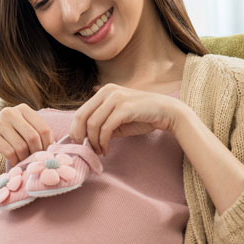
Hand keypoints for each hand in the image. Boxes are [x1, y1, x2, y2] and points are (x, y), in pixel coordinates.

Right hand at [0, 103, 53, 167]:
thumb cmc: (6, 134)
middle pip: (33, 138)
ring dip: (24, 158)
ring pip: (21, 147)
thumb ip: (37, 132)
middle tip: (34, 161)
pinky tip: (14, 162)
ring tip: (23, 162)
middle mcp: (10, 112)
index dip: (47, 145)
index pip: (43, 128)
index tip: (45, 154)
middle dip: (36, 153)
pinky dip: (14, 161)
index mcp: (22, 108)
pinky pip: (9, 152)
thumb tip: (55, 147)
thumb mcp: (21, 127)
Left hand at [69, 84, 184, 154]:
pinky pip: (106, 129)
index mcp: (104, 91)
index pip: (81, 111)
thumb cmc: (141, 116)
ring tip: (99, 151)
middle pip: (82, 116)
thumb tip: (84, 139)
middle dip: (80, 136)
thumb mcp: (117, 119)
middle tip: (84, 149)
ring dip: (93, 142)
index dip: (76, 129)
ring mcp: (116, 98)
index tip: (78, 144)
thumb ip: (101, 124)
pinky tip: (106, 150)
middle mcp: (108, 91)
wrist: (167, 112)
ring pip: (93, 124)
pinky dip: (103, 142)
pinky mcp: (124, 108)